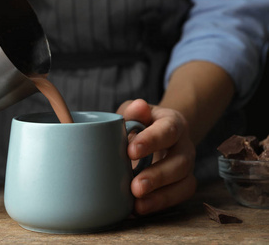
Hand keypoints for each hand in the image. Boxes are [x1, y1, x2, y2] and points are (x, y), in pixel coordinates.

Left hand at [117, 99, 196, 214]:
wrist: (155, 134)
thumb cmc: (140, 123)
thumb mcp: (134, 112)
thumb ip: (133, 110)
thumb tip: (137, 107)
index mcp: (173, 123)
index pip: (168, 130)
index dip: (151, 141)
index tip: (131, 151)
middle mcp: (184, 146)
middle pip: (180, 162)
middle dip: (158, 176)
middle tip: (135, 186)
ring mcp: (186, 167)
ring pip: (184, 183)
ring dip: (160, 197)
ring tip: (137, 205)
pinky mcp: (182, 184)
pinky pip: (178, 197)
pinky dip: (159, 205)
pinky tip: (138, 210)